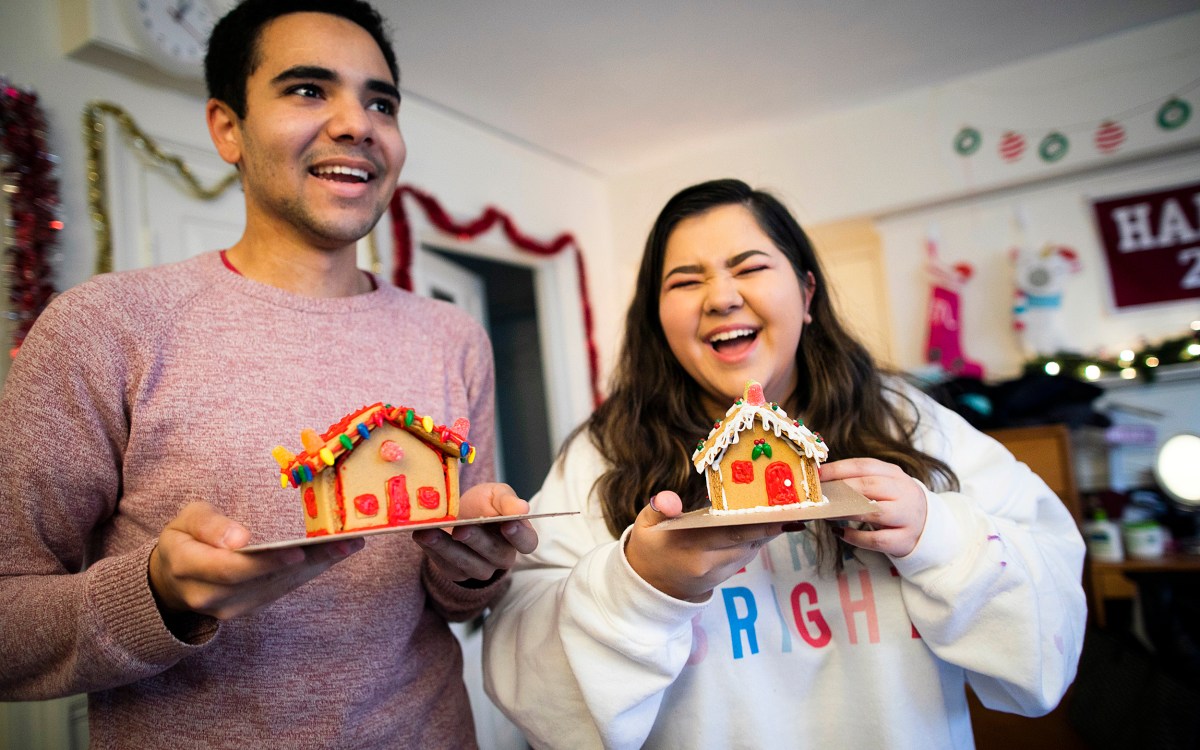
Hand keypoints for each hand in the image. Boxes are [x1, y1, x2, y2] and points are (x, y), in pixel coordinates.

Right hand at [149, 502, 362, 620]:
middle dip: (307, 562)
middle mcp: (210, 596)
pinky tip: (332, 556)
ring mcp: (231, 608)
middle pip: (264, 580)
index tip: (298, 551)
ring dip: (316, 567)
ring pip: (278, 588)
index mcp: (188, 567)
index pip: (231, 569)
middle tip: (344, 543)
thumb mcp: (185, 521)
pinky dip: (308, 573)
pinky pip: (281, 591)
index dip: (266, 562)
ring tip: (349, 546)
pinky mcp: (248, 609)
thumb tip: (239, 540)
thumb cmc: (183, 540)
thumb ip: (209, 526)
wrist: (171, 580)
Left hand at [411, 482, 537, 582]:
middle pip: (494, 554)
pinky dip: (432, 550)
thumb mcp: (496, 494)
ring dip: (448, 548)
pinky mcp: (456, 572)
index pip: (527, 542)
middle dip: (477, 541)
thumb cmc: (483, 504)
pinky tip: (422, 536)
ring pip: (468, 564)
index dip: (519, 535)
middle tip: (462, 529)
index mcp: (518, 536)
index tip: (508, 523)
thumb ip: (507, 501)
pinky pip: (446, 566)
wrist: (457, 513)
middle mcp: (501, 557)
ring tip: (430, 533)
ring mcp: (479, 568)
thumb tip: (523, 509)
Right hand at [624, 491, 790, 601]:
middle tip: (795, 507)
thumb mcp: (645, 525)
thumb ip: (660, 509)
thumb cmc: (650, 548)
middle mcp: (707, 564)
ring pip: (750, 550)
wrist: (650, 588)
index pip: (726, 532)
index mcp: (688, 548)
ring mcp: (718, 573)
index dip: (753, 520)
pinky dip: (760, 540)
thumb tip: (668, 499)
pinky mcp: (725, 577)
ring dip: (769, 532)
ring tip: (790, 511)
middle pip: (746, 541)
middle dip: (770, 525)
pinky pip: (747, 556)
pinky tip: (773, 524)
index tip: (774, 507)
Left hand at [819, 458, 927, 556]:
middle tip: (818, 495)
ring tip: (825, 512)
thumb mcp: (884, 485)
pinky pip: (875, 539)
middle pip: (870, 486)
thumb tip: (822, 480)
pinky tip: (839, 532)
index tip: (817, 474)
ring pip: (874, 512)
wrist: (926, 527)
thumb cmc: (894, 503)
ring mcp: (906, 517)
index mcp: (895, 474)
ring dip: (845, 512)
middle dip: (841, 489)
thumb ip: (859, 480)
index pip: (865, 466)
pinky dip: (855, 537)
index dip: (839, 469)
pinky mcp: (903, 540)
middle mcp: (904, 493)